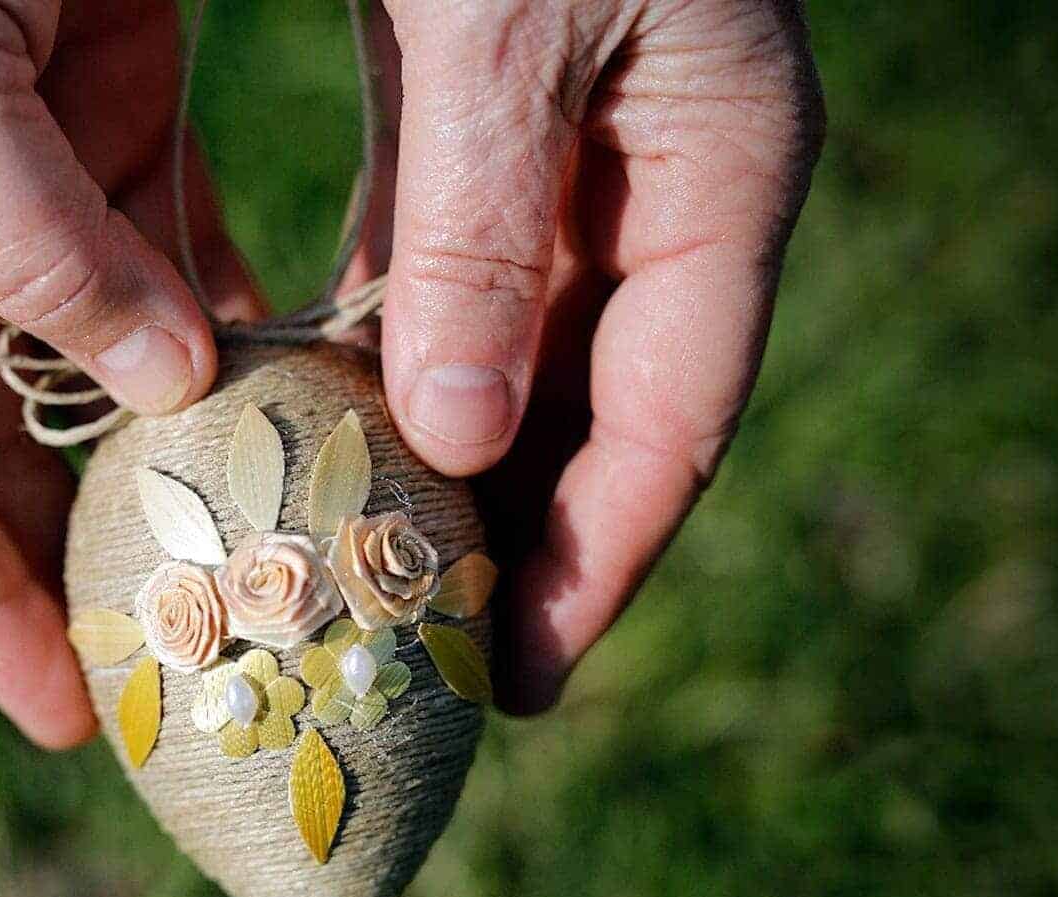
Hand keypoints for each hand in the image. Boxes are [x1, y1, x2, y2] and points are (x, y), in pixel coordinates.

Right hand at [0, 0, 263, 746]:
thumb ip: (23, 234)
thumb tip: (161, 386)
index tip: (62, 711)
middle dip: (81, 558)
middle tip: (184, 662)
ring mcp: (16, 197)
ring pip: (94, 378)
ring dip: (173, 466)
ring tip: (261, 568)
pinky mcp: (108, 136)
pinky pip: (174, 273)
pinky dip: (234, 342)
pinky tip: (302, 409)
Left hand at [345, 0, 823, 709]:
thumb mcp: (497, 31)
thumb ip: (482, 232)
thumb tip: (466, 440)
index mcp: (720, 168)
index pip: (676, 413)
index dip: (602, 553)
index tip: (526, 673)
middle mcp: (665, 184)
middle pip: (604, 408)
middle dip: (530, 538)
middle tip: (448, 659)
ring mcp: (581, 163)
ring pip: (527, 359)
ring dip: (463, 470)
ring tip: (389, 580)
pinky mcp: (490, 133)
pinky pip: (456, 283)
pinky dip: (402, 365)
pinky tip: (338, 436)